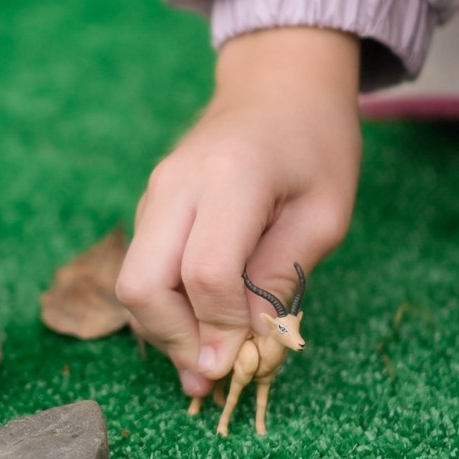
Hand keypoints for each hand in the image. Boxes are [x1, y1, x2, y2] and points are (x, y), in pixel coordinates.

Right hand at [116, 27, 361, 397]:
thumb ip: (280, 277)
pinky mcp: (149, 202)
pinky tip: (202, 320)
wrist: (278, 83)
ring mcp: (154, 190)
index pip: (205, 274)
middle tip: (209, 375)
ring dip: (165, 328)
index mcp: (231, 179)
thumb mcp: (324, 213)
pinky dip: (166, 302)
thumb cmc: (315, 145)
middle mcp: (177, 184)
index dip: (218, 331)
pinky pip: (144, 264)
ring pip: (133, 280)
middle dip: (173, 340)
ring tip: (208, 358)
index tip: (236, 368)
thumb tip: (243, 345)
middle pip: (143, 283)